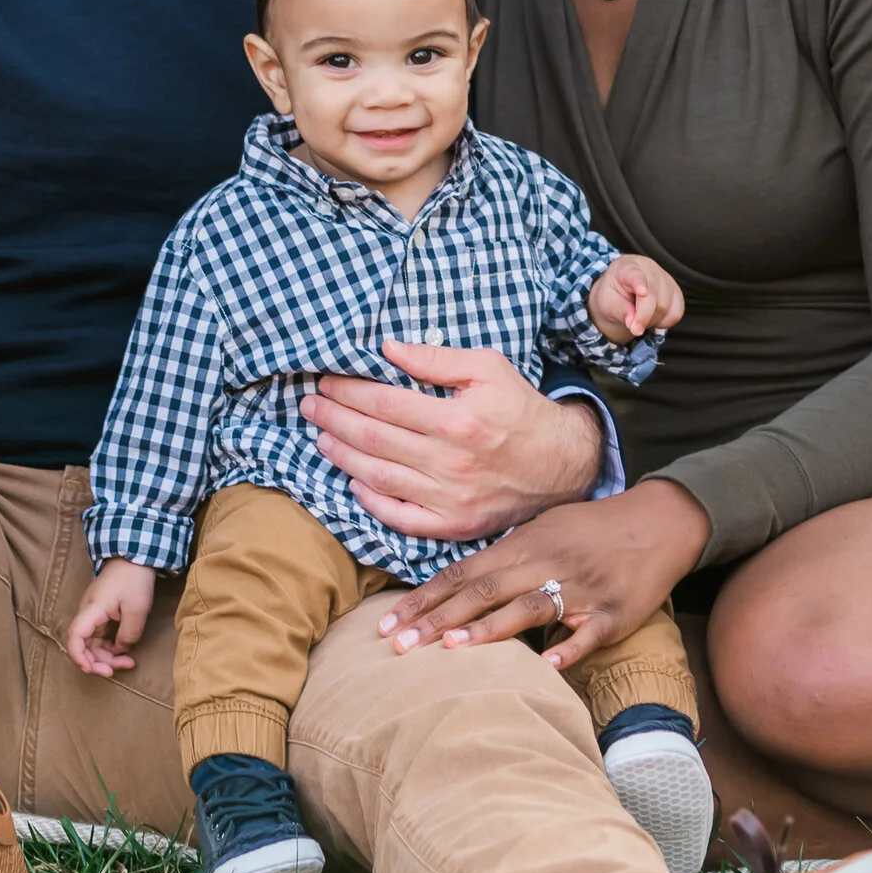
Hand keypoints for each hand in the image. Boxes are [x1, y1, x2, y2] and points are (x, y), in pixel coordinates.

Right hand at [67, 558, 155, 677]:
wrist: (135, 556)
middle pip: (84, 646)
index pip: (75, 637)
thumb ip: (128, 634)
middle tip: (120, 669)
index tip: (93, 669)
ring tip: (128, 663)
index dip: (79, 657)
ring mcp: (94, 615)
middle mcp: (88, 614)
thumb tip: (120, 650)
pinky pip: (101, 638)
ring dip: (107, 657)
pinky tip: (125, 653)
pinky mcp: (102, 615)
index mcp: (92, 610)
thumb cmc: (134, 578)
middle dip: (99, 662)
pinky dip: (111, 648)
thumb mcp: (137, 608)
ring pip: (93, 644)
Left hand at [301, 343, 603, 542]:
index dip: (347, 391)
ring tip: (321, 437)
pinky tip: (354, 483)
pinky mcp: (454, 525)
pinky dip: (370, 502)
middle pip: (373, 440)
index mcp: (457, 419)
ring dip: (342, 456)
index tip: (325, 382)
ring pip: (378, 478)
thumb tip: (387, 347)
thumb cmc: (519, 408)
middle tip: (309, 406)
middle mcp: (450, 462)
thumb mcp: (487, 367)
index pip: (384, 403)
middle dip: (333, 419)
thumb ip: (435, 358)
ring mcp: (450, 498)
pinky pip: (400, 518)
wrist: (562, 463)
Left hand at [377, 478, 711, 670]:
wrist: (659, 522)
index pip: (463, 572)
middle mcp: (547, 562)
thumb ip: (505, 556)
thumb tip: (459, 583)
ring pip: (529, 606)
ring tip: (451, 648)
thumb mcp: (545, 529)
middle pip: (484, 590)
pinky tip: (547, 665)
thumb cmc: (593, 528)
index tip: (389, 622)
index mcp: (525, 543)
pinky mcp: (615, 613)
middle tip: (398, 645)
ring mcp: (582, 588)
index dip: (425, 598)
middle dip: (438, 619)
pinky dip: (569, 647)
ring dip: (488, 628)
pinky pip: (589, 632)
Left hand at [589, 253, 683, 343]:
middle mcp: (649, 268)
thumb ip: (619, 311)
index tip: (642, 292)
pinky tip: (653, 317)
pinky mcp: (676, 292)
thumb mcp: (607, 303)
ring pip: (665, 307)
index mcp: (627, 267)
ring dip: (652, 320)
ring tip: (640, 316)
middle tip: (634, 329)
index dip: (639, 283)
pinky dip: (664, 322)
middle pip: (652, 296)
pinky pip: (676, 313)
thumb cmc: (612, 295)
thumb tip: (632, 323)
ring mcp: (665, 278)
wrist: (622, 292)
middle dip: (643, 317)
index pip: (635, 274)